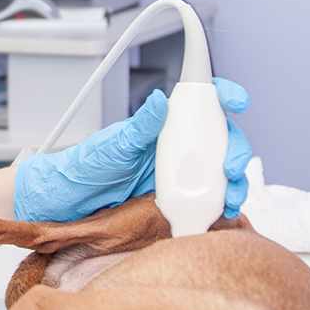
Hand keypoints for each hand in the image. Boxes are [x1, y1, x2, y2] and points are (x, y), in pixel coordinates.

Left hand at [14, 78, 251, 223]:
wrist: (72, 202)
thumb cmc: (88, 166)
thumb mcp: (116, 145)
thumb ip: (141, 125)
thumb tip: (159, 100)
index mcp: (165, 125)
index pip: (202, 101)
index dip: (224, 95)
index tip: (235, 100)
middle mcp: (177, 146)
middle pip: (222, 139)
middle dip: (237, 150)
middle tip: (233, 167)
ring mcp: (180, 172)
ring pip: (221, 171)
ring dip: (235, 183)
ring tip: (232, 200)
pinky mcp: (179, 198)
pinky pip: (208, 198)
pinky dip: (221, 205)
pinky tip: (222, 214)